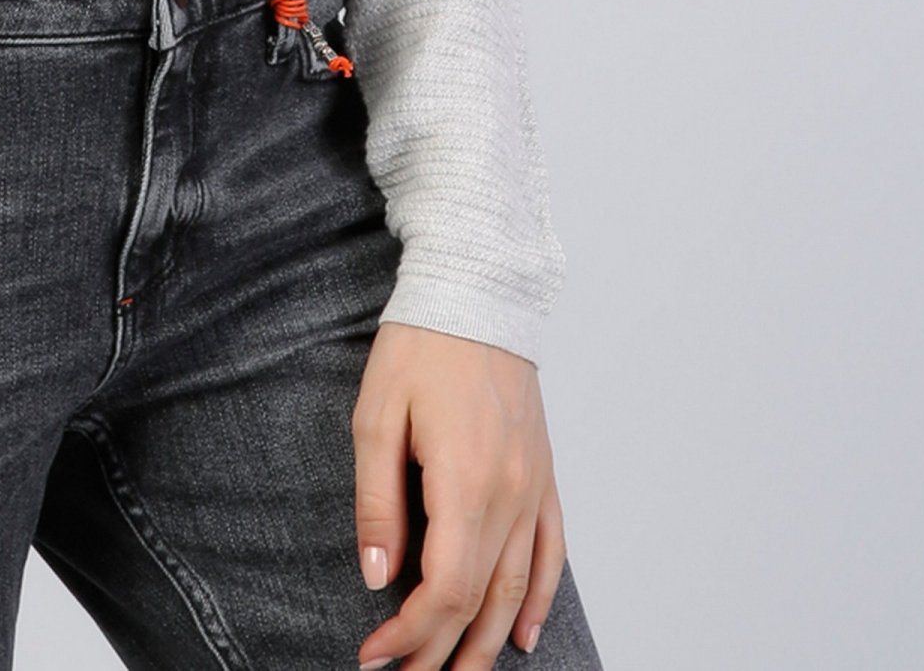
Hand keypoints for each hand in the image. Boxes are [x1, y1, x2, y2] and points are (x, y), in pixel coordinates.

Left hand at [352, 322, 563, 667]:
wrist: (478, 290)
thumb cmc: (420, 345)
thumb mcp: (376, 416)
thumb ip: (378, 501)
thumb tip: (377, 576)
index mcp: (466, 482)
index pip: (442, 589)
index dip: (409, 635)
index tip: (373, 655)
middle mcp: (510, 494)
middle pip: (479, 599)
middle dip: (441, 652)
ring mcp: (533, 486)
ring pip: (517, 588)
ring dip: (486, 641)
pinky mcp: (543, 473)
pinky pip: (550, 552)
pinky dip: (539, 600)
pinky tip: (520, 633)